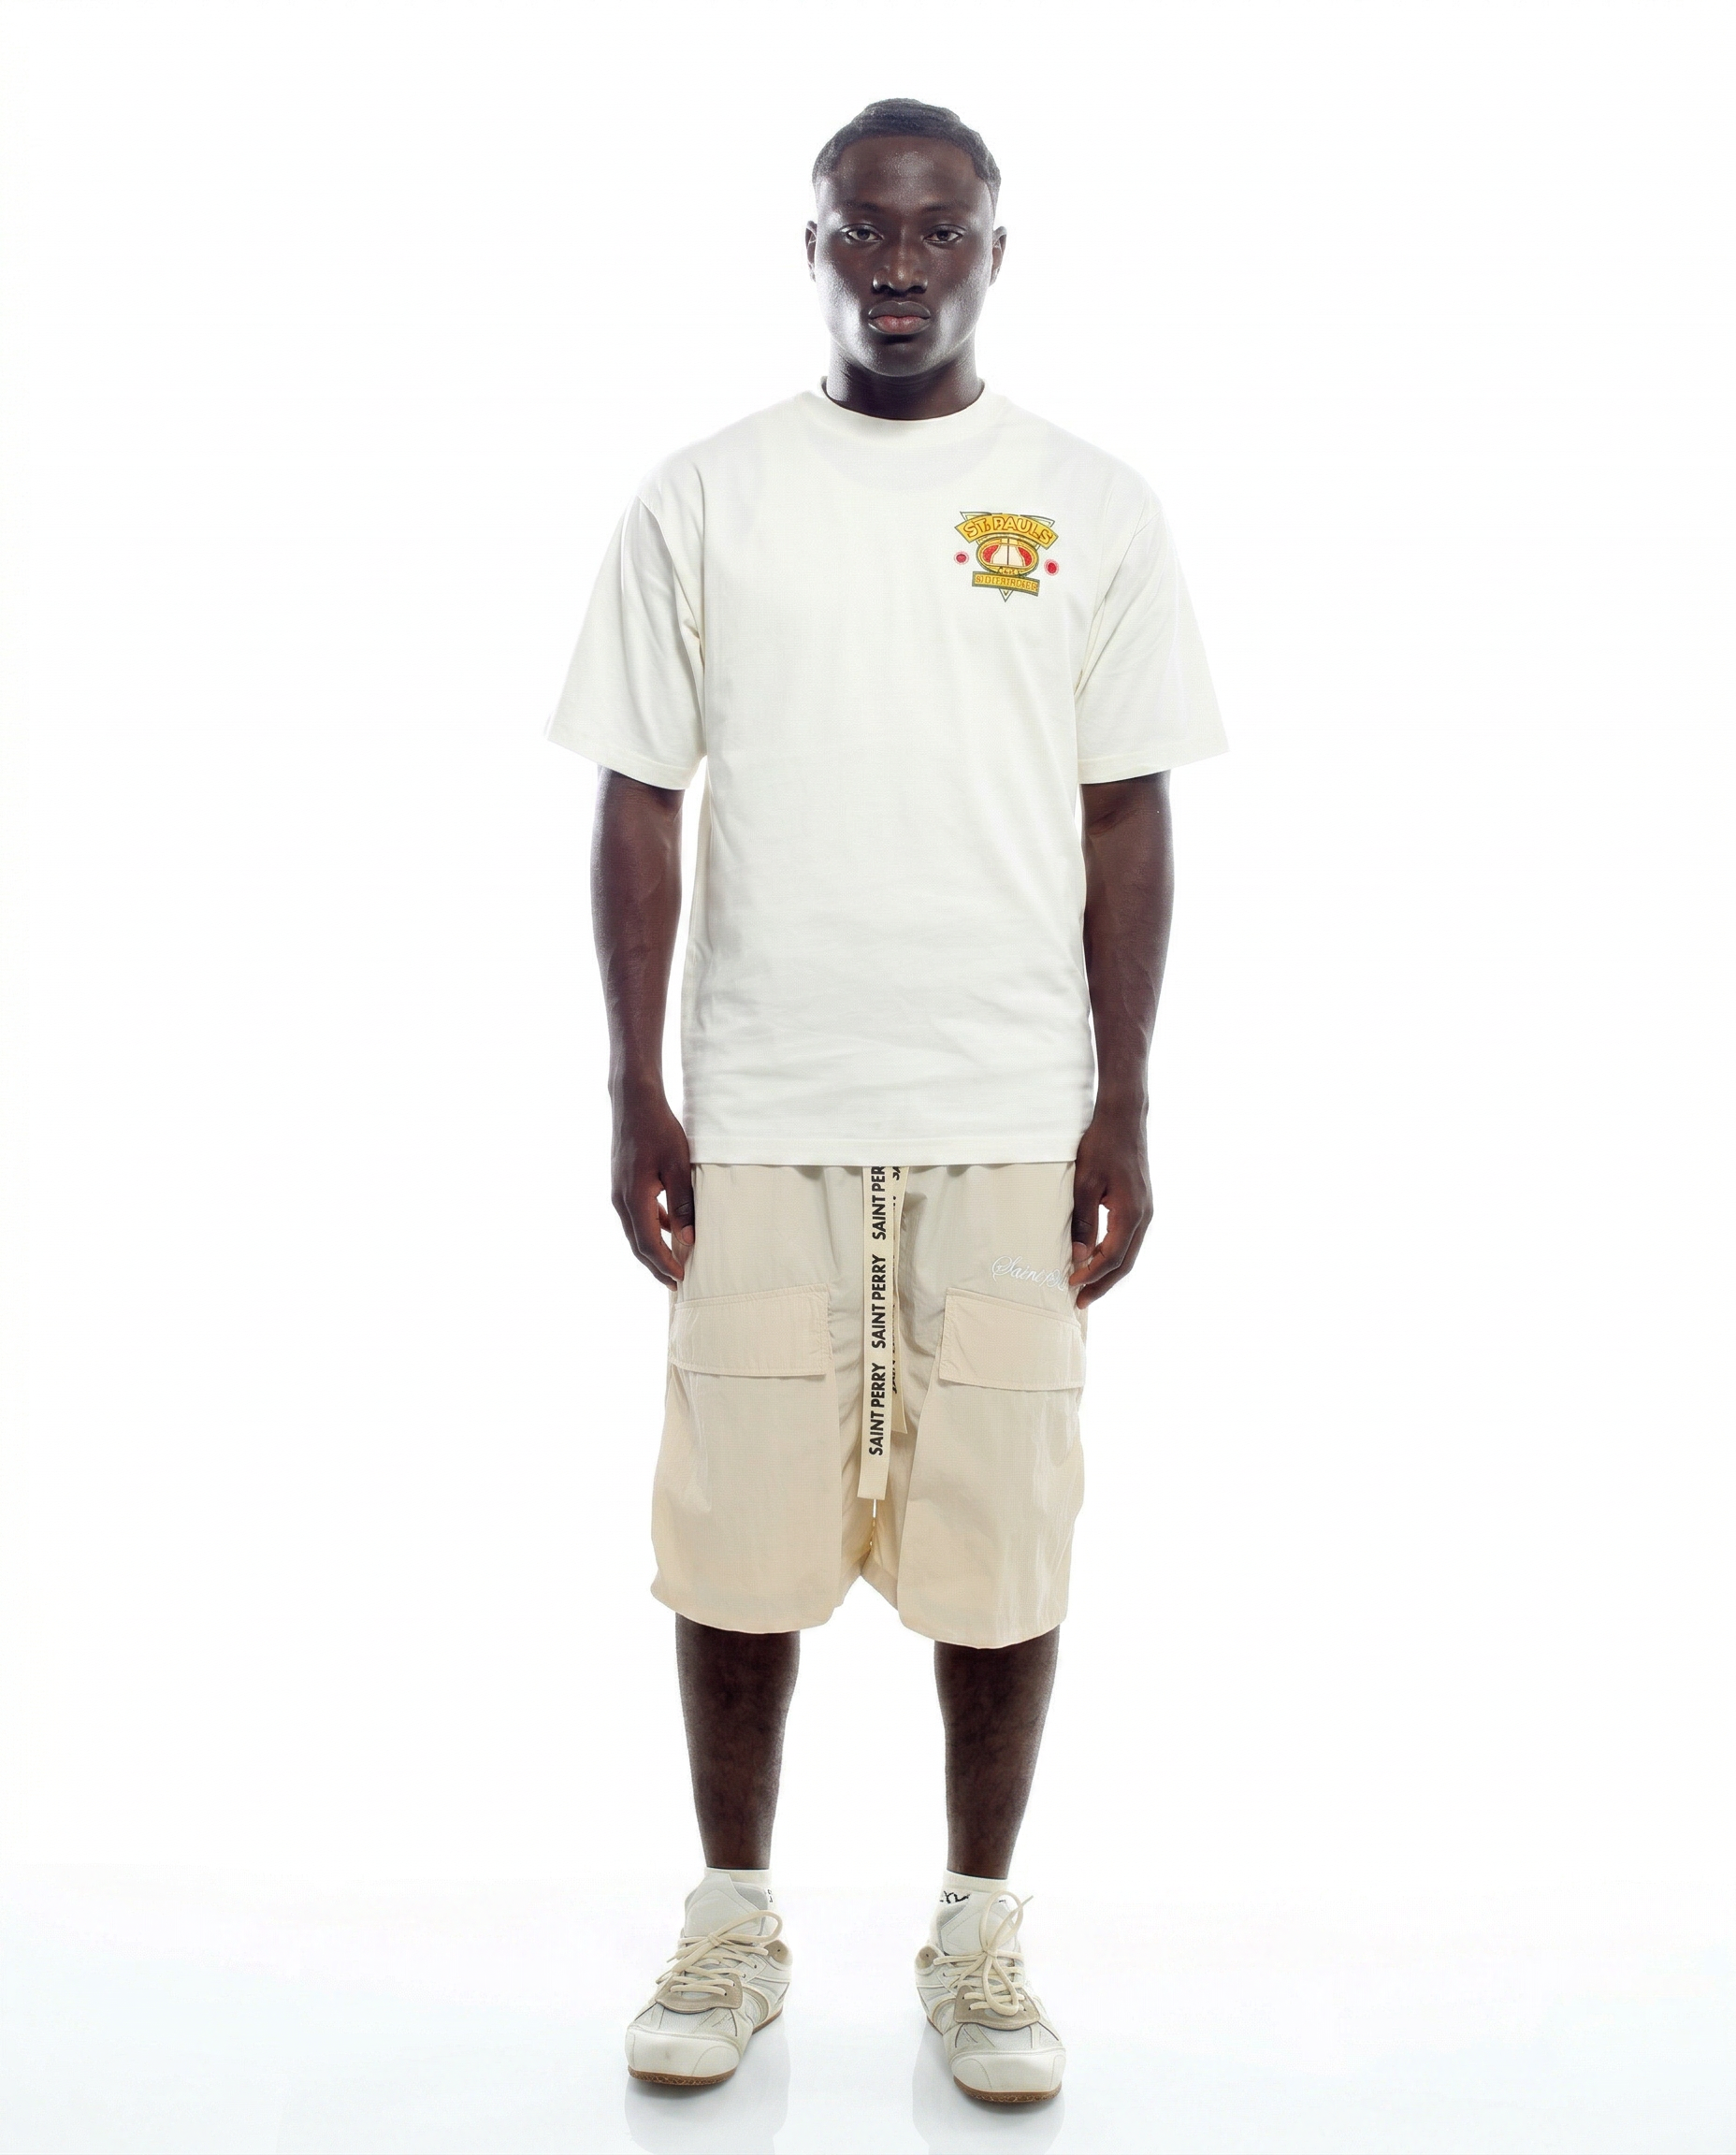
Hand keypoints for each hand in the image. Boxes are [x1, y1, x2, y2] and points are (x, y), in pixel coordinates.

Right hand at [610, 1086, 694, 1288]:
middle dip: (656, 1266)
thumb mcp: (678, 1166)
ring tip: (673, 1263)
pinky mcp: (623, 1184)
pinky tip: (668, 1230)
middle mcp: (620, 1200)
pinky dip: (651, 1228)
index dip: (664, 1265)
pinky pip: (636, 1216)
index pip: (648, 1243)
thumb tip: (688, 1239)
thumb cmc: (658, 1129)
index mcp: (633, 1198)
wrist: (633, 1102)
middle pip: (637, 1244)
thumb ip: (682, 1203)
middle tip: (675, 1285)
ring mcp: (619, 1192)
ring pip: (635, 1231)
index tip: (681, 1280)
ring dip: (653, 1249)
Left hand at [1068, 1105, 1152, 1308]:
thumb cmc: (1102, 1146)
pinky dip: (1113, 1255)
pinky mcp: (1140, 1204)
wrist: (1124, 1118)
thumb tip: (1078, 1256)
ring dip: (1108, 1272)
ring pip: (1129, 1253)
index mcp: (1132, 1213)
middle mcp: (1144, 1216)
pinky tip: (1096, 1259)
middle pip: (1125, 1263)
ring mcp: (1145, 1210)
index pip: (1112, 1257)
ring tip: (1086, 1287)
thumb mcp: (1085, 1183)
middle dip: (1102, 1284)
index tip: (1070, 1285)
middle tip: (1079, 1302)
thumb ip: (1083, 1221)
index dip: (1091, 1275)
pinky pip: (1129, 1239)